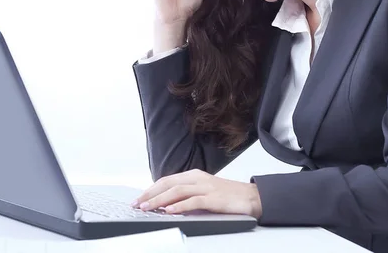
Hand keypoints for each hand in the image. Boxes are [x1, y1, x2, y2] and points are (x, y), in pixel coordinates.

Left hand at [131, 169, 262, 217]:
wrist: (252, 197)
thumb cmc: (227, 196)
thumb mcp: (203, 192)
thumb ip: (187, 195)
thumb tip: (166, 204)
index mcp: (194, 175)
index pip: (166, 180)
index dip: (151, 189)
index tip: (138, 198)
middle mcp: (198, 178)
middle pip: (168, 184)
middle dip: (149, 194)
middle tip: (136, 204)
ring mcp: (206, 187)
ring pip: (177, 191)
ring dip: (159, 200)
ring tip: (147, 208)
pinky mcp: (214, 198)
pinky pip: (193, 201)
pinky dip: (179, 206)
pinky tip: (169, 211)